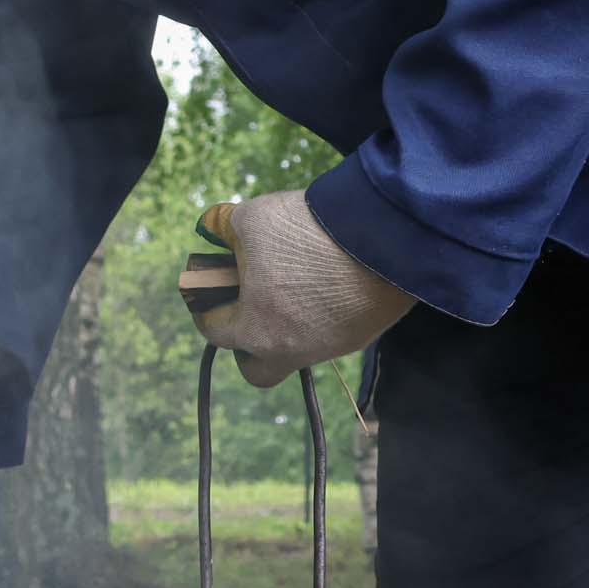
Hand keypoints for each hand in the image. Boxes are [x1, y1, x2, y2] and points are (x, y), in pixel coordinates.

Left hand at [179, 190, 415, 389]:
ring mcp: (327, 349)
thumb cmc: (306, 231)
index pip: (214, 332)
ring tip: (291, 285)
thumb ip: (221, 228)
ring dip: (285, 328)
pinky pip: (326, 338)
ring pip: (294, 353)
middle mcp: (289, 351)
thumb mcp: (250, 218)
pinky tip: (324, 284)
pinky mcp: (358, 338)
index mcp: (254, 328)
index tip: (209, 293)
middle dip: (246, 344)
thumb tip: (210, 230)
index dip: (205, 310)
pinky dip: (318, 318)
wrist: (383, 236)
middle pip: (255, 368)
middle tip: (250, 307)